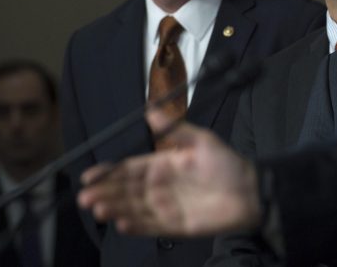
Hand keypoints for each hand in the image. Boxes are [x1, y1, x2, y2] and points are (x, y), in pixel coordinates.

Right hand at [77, 110, 261, 236]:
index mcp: (163, 164)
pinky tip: (121, 224)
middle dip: (105, 193)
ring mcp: (166, 207)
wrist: (250, 191)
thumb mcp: (201, 140)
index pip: (130, 168)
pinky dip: (135, 226)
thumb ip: (174, 128)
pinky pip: (150, 227)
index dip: (109, 172)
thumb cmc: (227, 164)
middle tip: (86, 196)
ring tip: (99, 209)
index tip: (89, 175)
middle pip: (126, 191)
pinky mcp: (175, 226)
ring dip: (115, 209)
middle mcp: (160, 186)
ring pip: (133, 209)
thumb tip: (150, 108)